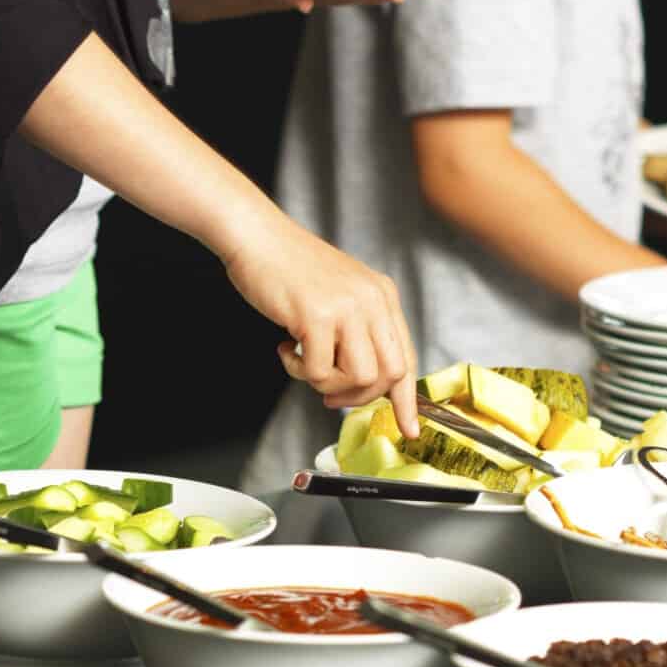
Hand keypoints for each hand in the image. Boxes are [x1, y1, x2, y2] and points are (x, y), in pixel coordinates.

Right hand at [217, 209, 419, 433]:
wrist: (258, 238)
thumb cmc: (291, 269)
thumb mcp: (341, 293)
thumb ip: (359, 329)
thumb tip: (367, 381)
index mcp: (383, 294)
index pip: (406, 357)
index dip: (406, 399)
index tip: (408, 428)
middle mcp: (373, 299)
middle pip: (389, 375)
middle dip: (359, 397)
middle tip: (329, 393)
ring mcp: (347, 307)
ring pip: (360, 379)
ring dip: (327, 384)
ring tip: (304, 362)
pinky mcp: (318, 316)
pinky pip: (319, 372)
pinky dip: (298, 370)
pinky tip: (286, 346)